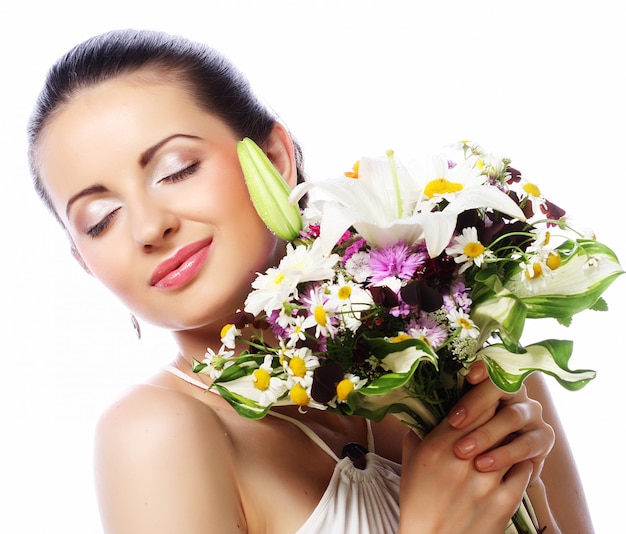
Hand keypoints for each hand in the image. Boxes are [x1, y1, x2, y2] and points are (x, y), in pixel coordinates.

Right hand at [399, 409, 532, 532]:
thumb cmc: (418, 503)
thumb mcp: (409, 464)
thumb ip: (416, 434)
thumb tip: (422, 411)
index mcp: (437, 447)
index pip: (469, 407)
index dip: (481, 397)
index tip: (485, 393)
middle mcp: (463, 460)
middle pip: (492, 420)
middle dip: (498, 412)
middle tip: (502, 407)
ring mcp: (486, 482)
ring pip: (511, 442)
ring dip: (511, 436)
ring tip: (511, 433)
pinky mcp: (504, 503)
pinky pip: (524, 470)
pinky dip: (522, 462)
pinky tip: (517, 460)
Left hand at [447, 361, 554, 484]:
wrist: (485, 479)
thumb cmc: (462, 445)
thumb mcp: (450, 427)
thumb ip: (440, 410)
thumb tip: (413, 402)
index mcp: (492, 383)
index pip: (489, 367)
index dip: (482, 368)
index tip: (468, 376)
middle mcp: (516, 393)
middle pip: (501, 387)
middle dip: (476, 404)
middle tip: (454, 422)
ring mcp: (532, 414)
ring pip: (511, 416)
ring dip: (486, 433)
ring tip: (462, 450)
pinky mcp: (544, 438)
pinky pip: (525, 444)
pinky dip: (503, 454)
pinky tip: (484, 464)